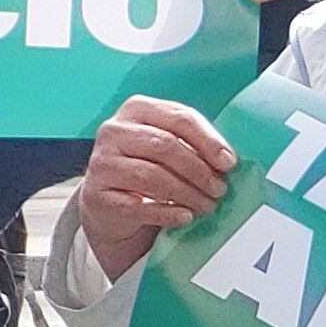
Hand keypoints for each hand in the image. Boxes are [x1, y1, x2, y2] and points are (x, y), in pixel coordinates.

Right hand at [78, 96, 235, 281]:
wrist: (110, 202)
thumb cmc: (148, 167)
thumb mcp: (169, 147)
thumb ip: (194, 145)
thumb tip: (227, 162)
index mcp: (137, 109)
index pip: (180, 118)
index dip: (209, 141)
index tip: (229, 163)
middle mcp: (114, 131)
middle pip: (166, 146)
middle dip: (200, 171)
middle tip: (220, 190)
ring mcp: (101, 163)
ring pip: (152, 176)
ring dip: (188, 194)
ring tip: (208, 206)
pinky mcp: (96, 195)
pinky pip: (138, 206)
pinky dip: (168, 213)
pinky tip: (185, 217)